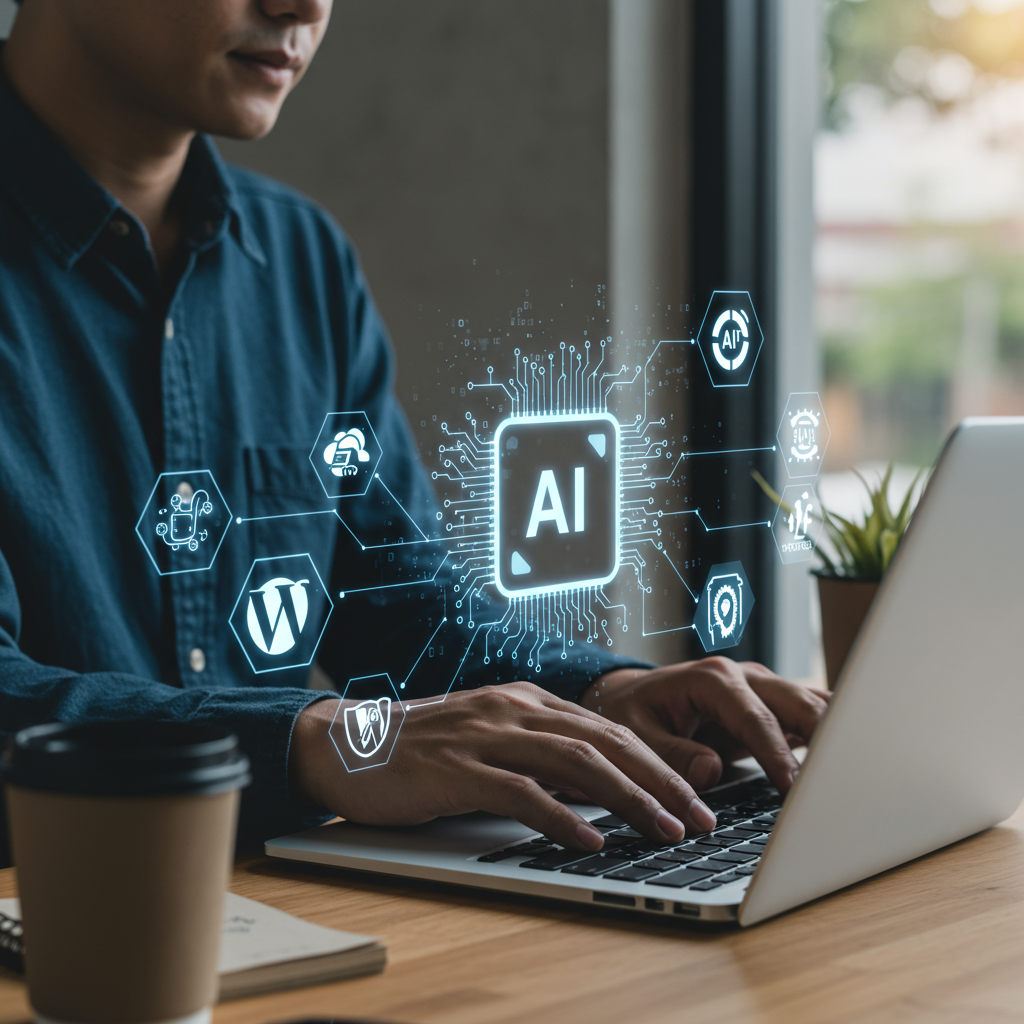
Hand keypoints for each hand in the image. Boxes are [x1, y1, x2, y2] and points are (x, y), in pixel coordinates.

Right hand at [289, 682, 718, 851]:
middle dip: (661, 779)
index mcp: (525, 701)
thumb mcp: (491, 741)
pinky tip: (590, 840)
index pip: (608, 729)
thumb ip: (540, 756)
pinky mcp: (456, 768)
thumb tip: (598, 791)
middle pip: (604, 740)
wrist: (350, 743)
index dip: (658, 762)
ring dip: (628, 797)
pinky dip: (560, 816)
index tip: (695, 795)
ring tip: (666, 828)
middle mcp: (513, 709)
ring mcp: (485, 735)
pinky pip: (519, 791)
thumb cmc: (423, 750)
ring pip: (574, 761)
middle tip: (702, 816)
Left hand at [582, 657, 828, 793]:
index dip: (775, 753)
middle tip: (843, 778)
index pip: (754, 718)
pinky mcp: (773, 706)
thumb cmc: (632, 713)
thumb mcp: (635, 734)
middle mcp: (744, 677)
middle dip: (824, 738)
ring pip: (812, 706)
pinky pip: (810, 716)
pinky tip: (852, 760)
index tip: (794, 788)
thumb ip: (669, 753)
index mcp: (711, 678)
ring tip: (859, 770)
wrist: (633, 696)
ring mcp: (763, 688)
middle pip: (797, 704)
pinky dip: (831, 735)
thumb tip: (709, 770)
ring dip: (835, 734)